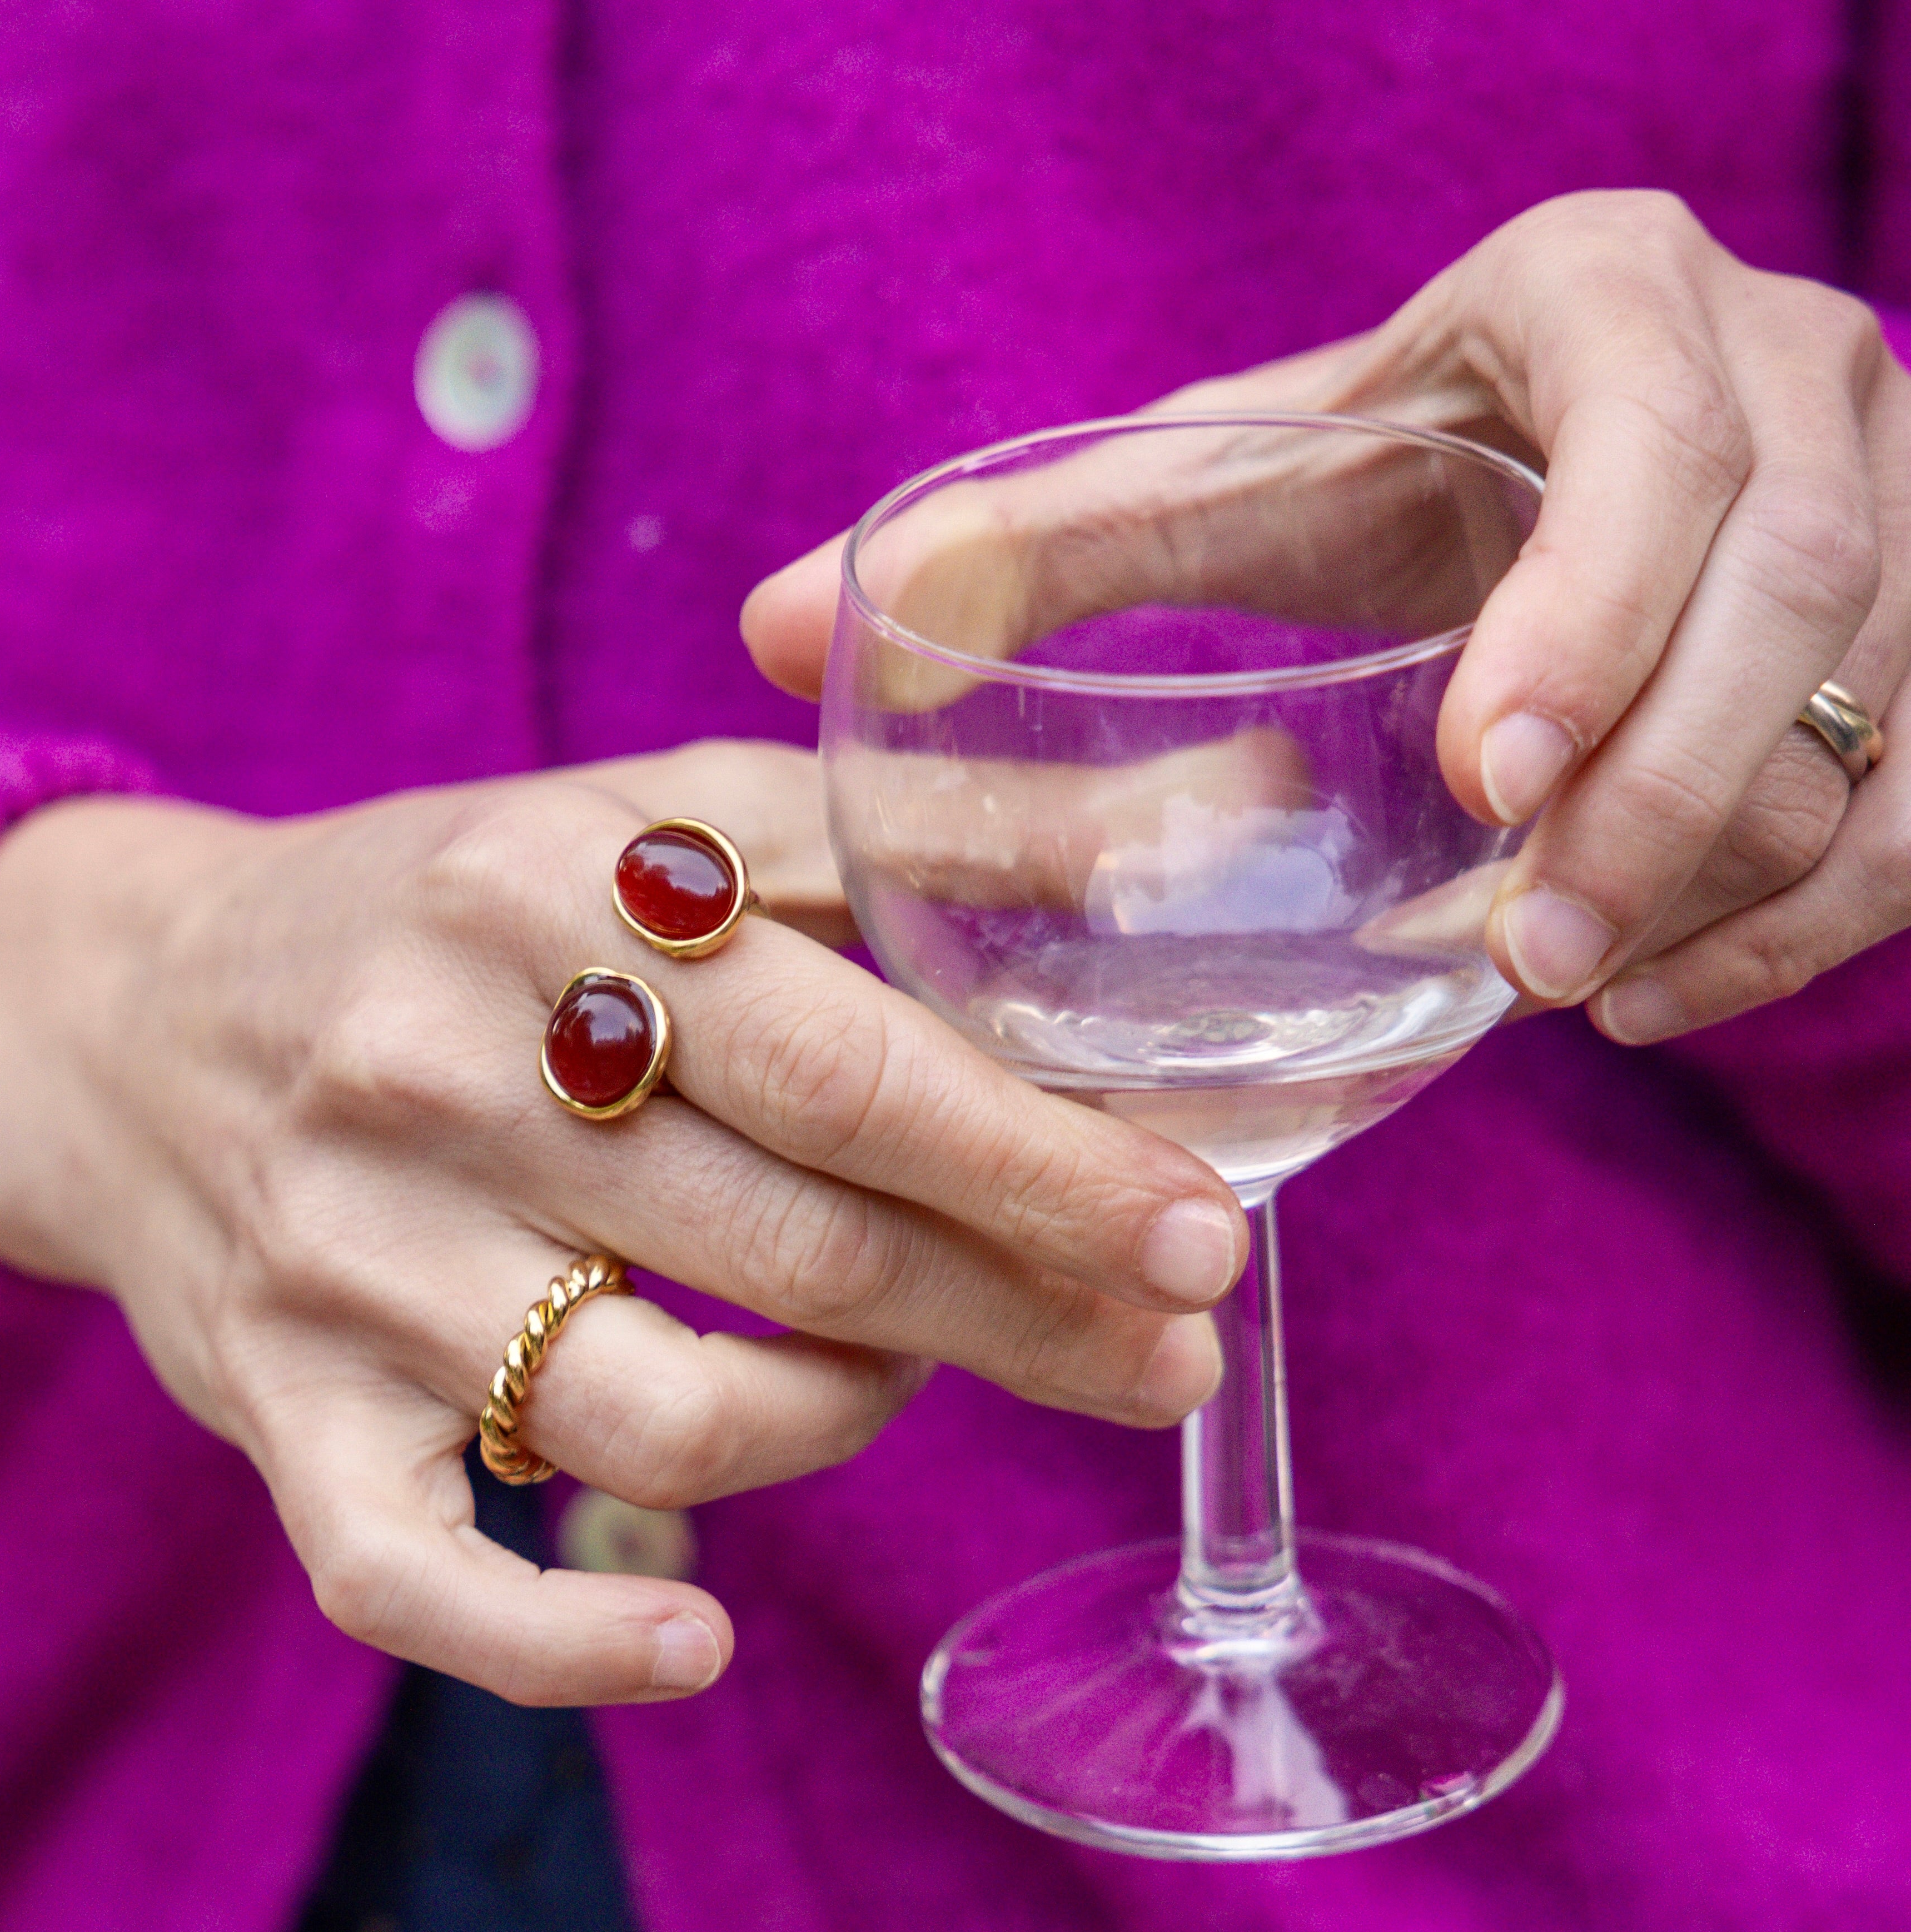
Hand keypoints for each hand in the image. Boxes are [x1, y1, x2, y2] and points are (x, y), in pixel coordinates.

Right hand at [0, 746, 1244, 1705]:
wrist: (129, 1016)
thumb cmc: (449, 918)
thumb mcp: (656, 823)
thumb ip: (922, 831)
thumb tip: (1216, 827)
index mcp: (542, 896)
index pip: (849, 1056)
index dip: (1048, 1160)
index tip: (1203, 1227)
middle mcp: (430, 1076)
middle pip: (794, 1249)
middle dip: (1020, 1315)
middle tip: (1172, 1351)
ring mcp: (347, 1268)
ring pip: (664, 1420)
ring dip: (845, 1425)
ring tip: (910, 1372)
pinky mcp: (284, 1419)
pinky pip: (424, 1582)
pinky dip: (568, 1643)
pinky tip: (694, 1645)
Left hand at [747, 190, 1910, 1043]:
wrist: (1579, 489)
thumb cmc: (1385, 494)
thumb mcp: (1229, 488)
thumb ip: (1036, 544)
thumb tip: (755, 623)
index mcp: (1606, 311)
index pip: (1657, 427)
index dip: (1594, 600)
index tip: (1483, 771)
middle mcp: (1791, 384)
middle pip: (1799, 591)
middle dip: (1663, 794)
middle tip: (1518, 960)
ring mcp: (1903, 522)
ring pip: (1869, 720)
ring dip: (1720, 879)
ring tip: (1553, 984)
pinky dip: (1792, 932)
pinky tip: (1640, 1000)